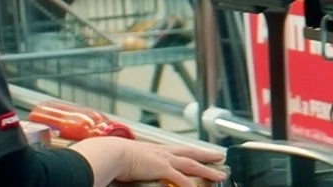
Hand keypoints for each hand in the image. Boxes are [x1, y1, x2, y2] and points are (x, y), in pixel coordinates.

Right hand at [72, 137, 225, 186]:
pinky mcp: (162, 168)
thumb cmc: (116, 157)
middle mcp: (163, 152)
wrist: (112, 153)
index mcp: (157, 149)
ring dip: (207, 169)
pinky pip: (181, 178)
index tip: (202, 153)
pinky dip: (191, 184)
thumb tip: (138, 171)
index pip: (180, 150)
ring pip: (192, 164)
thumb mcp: (131, 159)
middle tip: (219, 156)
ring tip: (220, 174)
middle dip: (206, 155)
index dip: (192, 152)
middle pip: (191, 153)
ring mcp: (164, 159)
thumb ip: (140, 165)